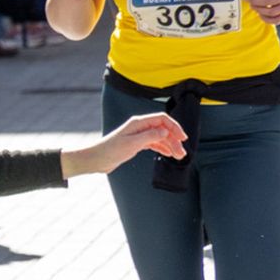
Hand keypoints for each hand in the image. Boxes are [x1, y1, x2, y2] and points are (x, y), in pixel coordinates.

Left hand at [61, 113, 185, 177]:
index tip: (183, 138)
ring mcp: (138, 135)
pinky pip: (153, 143)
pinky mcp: (136, 144)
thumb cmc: (111, 150)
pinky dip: (162, 148)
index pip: (161, 119)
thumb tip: (165, 131)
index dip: (174, 127)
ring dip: (170, 146)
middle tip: (182, 154)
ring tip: (179, 156)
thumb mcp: (132, 144)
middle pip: (163, 130)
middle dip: (174, 140)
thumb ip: (149, 136)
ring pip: (159, 138)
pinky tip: (169, 154)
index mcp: (138, 123)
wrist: (97, 159)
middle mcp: (139, 127)